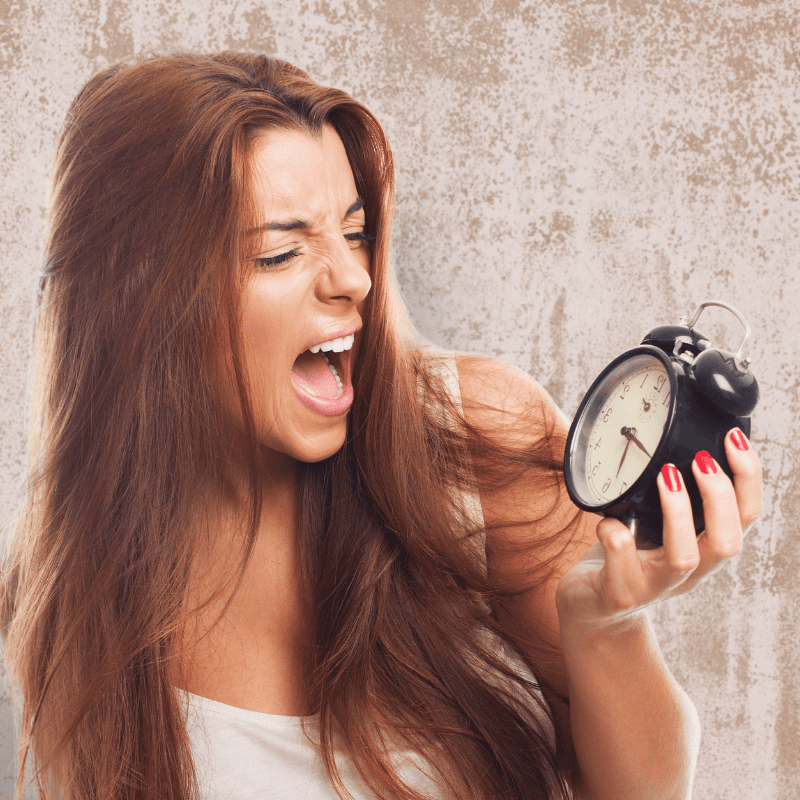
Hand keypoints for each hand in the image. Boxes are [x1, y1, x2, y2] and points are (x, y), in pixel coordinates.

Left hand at [556, 427, 761, 633]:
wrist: (592, 610)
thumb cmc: (624, 558)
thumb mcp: (654, 526)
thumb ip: (666, 497)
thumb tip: (672, 440)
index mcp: (703, 551)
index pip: (746, 517)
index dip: (749, 479)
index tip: (733, 438)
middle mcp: (687, 574)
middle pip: (728, 542)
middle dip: (720, 496)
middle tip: (700, 459)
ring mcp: (653, 587)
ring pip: (684, 558)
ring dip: (678, 511)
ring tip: (666, 474)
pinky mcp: (618, 593)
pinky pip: (621, 561)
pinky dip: (614, 533)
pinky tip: (606, 519)